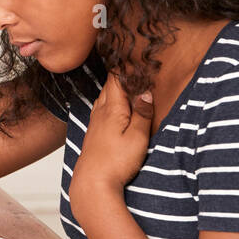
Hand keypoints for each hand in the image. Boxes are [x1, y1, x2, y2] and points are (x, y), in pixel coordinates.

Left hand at [69, 72, 154, 208]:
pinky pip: (103, 112)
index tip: (134, 54)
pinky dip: (112, 104)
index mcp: (111, 108)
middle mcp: (100, 113)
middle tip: (136, 66)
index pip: (116, 79)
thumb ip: (142, 113)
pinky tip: (118, 109)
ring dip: (117, 91)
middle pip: (110, 87)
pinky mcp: (95, 135)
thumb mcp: (137, 137)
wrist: (92, 185)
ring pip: (106, 100)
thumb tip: (146, 92)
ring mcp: (95, 124)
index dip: (125, 65)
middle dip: (122, 76)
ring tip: (130, 83)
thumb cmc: (115, 162)